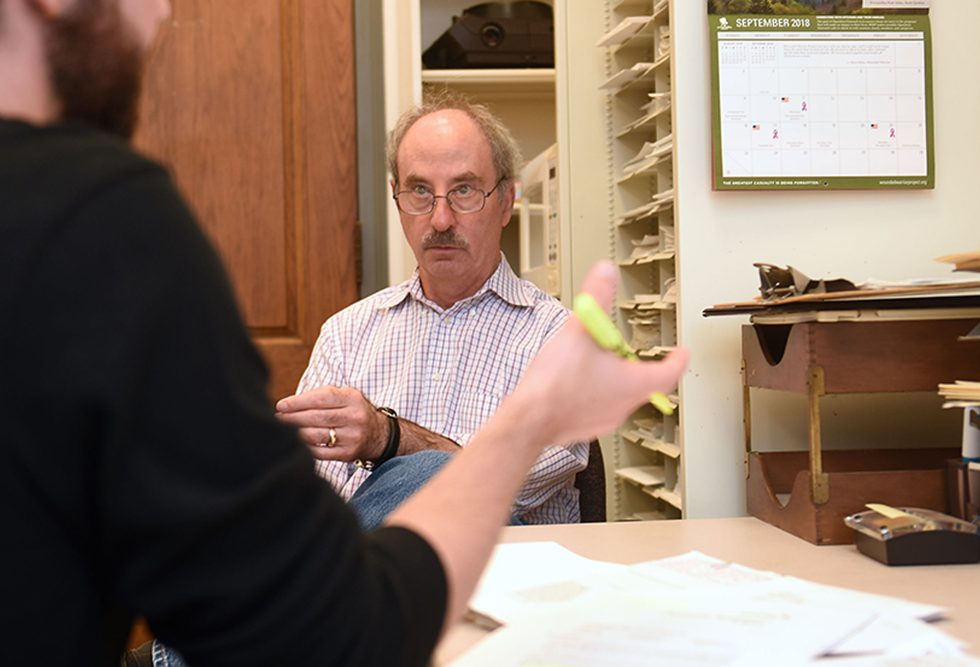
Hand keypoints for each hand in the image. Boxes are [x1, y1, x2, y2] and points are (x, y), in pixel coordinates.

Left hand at [275, 386, 388, 461]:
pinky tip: (296, 444)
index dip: (299, 402)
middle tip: (277, 418)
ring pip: (317, 435)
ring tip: (283, 431)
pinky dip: (306, 448)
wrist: (379, 435)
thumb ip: (321, 396)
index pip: (322, 398)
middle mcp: (355, 417)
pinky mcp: (349, 453)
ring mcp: (353, 437)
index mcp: (353, 398)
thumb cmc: (352, 412)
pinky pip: (321, 452)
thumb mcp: (345, 396)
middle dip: (293, 418)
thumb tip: (288, 405)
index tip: (280, 406)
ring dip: (296, 433)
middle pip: (318, 417)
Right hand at [503, 260, 688, 445]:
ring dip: (616, 380)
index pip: (669, 373)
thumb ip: (596, 297)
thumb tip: (606, 273)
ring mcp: (605, 419)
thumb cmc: (556, 383)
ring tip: (598, 363)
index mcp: (633, 383)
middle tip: (633, 354)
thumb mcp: (579, 329)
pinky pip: (598, 407)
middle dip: (641, 367)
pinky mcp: (585, 426)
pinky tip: (575, 383)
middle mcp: (624, 405)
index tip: (682, 354)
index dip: (678, 360)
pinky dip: (594, 393)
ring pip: (621, 397)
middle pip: (645, 385)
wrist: (529, 419)